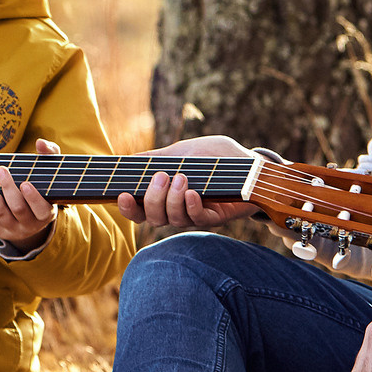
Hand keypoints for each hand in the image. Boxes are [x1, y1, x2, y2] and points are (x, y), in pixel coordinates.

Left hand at [0, 140, 59, 252]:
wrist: (32, 216)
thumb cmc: (42, 186)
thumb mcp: (50, 172)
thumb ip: (49, 155)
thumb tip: (40, 142)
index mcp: (46, 213)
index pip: (42, 209)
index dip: (33, 198)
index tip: (25, 183)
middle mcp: (31, 225)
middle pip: (18, 209)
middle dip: (8, 189)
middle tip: (0, 169)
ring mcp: (14, 229)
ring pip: (0, 213)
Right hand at [116, 133, 262, 227]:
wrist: (249, 162)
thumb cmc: (214, 157)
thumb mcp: (181, 151)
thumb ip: (156, 158)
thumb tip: (126, 160)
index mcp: (164, 196)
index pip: (139, 210)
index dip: (128, 208)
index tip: (122, 195)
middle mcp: (176, 209)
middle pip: (153, 217)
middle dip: (153, 198)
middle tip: (161, 176)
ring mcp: (195, 214)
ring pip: (173, 219)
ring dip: (173, 200)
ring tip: (181, 178)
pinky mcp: (216, 217)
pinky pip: (198, 220)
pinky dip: (192, 207)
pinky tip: (193, 193)